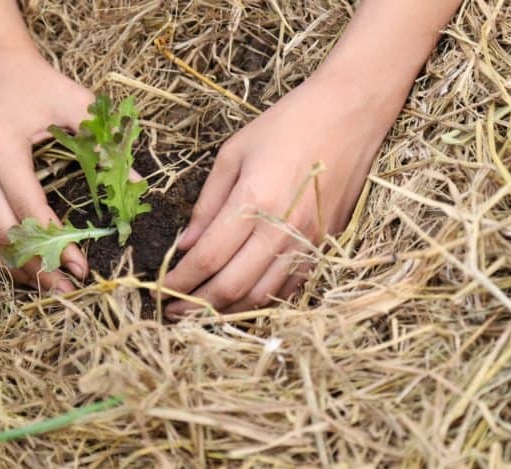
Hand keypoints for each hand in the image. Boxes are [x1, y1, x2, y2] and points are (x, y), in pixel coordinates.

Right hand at [0, 50, 94, 291]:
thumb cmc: (41, 85)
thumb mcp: (79, 105)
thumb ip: (106, 144)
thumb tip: (137, 187)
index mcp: (2, 147)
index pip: (30, 208)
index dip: (56, 242)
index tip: (82, 266)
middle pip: (4, 232)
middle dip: (37, 265)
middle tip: (68, 288)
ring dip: (14, 267)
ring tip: (47, 287)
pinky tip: (22, 268)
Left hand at [163, 72, 394, 315]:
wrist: (351, 113)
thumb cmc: (288, 123)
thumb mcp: (234, 152)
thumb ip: (207, 203)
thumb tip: (186, 244)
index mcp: (254, 200)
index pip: (207, 258)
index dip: (179, 281)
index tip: (159, 290)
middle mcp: (282, 228)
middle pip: (232, 286)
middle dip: (196, 306)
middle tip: (173, 312)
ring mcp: (307, 241)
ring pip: (262, 295)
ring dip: (227, 311)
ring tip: (202, 313)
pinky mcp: (325, 244)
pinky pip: (291, 288)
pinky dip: (263, 300)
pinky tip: (243, 300)